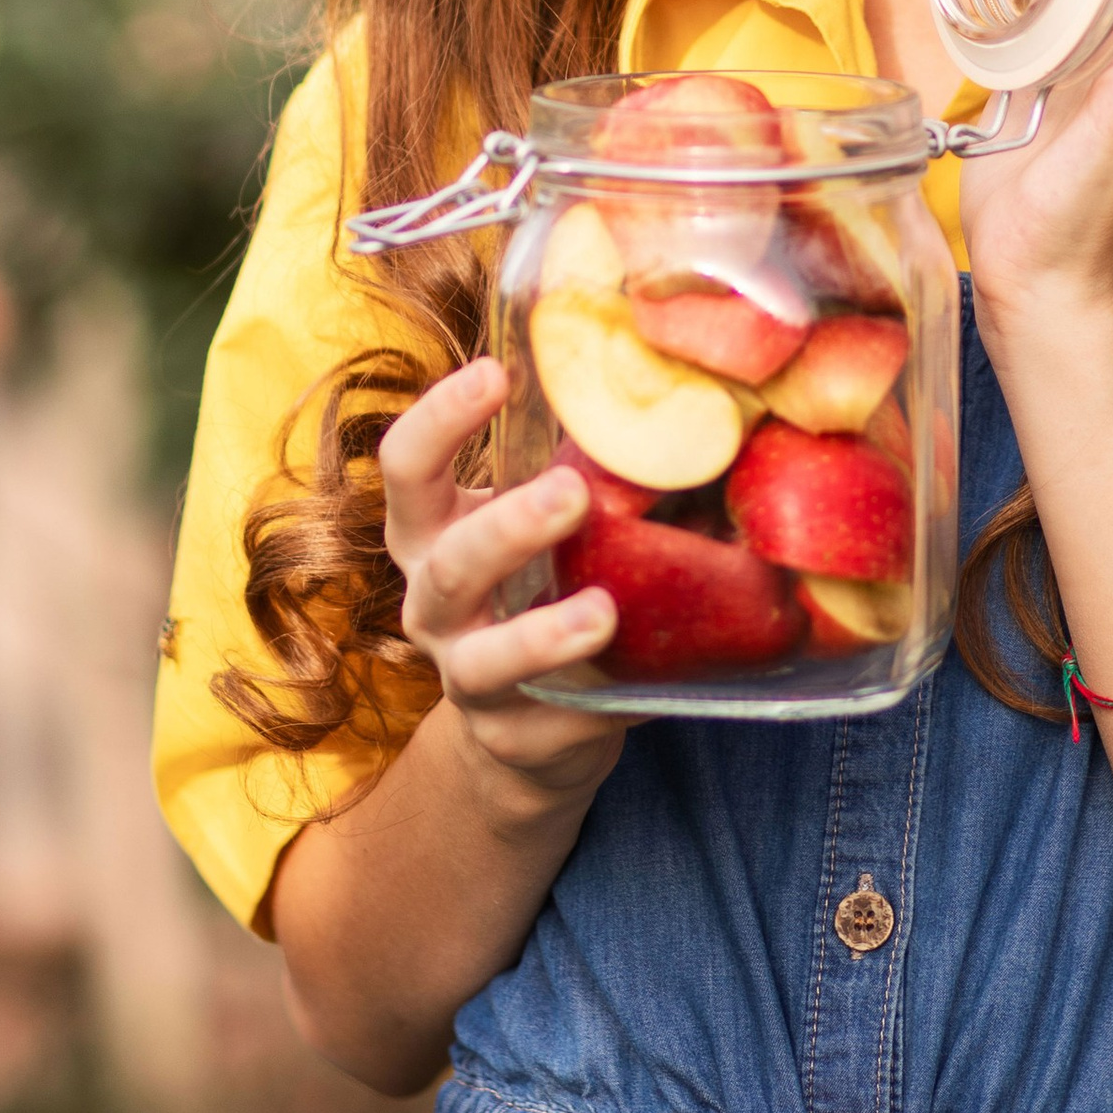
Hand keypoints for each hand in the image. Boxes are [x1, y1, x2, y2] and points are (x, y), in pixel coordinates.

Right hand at [378, 357, 625, 812]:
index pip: (408, 467)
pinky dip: (600, 705)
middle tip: (572, 492)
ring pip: (483, 659)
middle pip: (447, 561)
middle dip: (507, 526)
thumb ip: (589, 471)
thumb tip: (705, 407)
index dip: (439, 419)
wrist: (526, 731)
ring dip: (541, 634)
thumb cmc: (540, 590)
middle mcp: (433, 602)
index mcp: (433, 532)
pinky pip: (553, 723)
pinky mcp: (512, 739)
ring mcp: (465, 678)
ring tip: (603, 614)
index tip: (496, 373)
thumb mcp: (546, 529)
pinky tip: (643, 693)